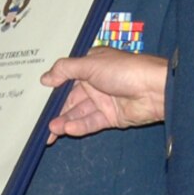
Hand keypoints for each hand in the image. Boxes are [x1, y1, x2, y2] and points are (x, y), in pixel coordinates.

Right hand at [42, 51, 167, 139]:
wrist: (154, 89)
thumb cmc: (123, 70)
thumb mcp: (89, 64)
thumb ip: (65, 70)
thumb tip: (44, 78)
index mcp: (92, 66)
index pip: (68, 78)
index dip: (54, 90)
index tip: (39, 101)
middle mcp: (96, 83)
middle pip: (72, 100)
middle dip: (58, 112)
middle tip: (42, 125)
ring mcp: (104, 101)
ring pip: (80, 113)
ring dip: (65, 121)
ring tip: (52, 130)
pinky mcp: (112, 117)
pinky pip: (92, 122)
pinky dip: (80, 126)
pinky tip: (68, 129)